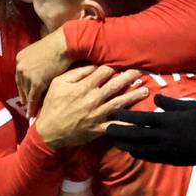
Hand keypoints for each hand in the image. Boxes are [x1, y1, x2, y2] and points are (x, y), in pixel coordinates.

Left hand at [15, 28, 71, 114]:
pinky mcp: (36, 83)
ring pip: (27, 93)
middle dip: (24, 95)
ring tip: (31, 111)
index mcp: (20, 58)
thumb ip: (37, 61)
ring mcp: (27, 75)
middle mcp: (20, 67)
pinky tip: (31, 114)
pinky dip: (31, 108)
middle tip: (26, 105)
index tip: (24, 93)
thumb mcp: (42, 52)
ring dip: (29, 102)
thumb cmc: (58, 46)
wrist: (65, 45)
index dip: (23, 85)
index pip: (20, 75)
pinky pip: (32, 98)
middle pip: (21, 85)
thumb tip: (40, 69)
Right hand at [35, 66, 149, 148]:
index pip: (103, 72)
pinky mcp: (100, 128)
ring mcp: (98, 114)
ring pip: (120, 103)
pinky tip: (139, 121)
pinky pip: (116, 126)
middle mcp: (93, 99)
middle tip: (141, 72)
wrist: (49, 131)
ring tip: (146, 91)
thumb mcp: (58, 84)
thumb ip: (76, 73)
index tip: (121, 64)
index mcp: (84, 87)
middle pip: (116, 85)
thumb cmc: (53, 105)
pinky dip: (128, 124)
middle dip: (129, 77)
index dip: (113, 67)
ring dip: (134, 96)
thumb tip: (92, 66)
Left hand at [106, 96, 195, 165]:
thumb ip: (170, 103)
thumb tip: (154, 100)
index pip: (139, 118)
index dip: (124, 116)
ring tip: (115, 142)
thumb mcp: (190, 106)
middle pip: (135, 136)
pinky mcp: (171, 160)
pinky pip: (150, 158)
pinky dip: (139, 154)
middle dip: (119, 133)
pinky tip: (134, 152)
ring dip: (126, 145)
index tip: (113, 113)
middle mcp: (163, 137)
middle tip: (106, 129)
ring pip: (140, 149)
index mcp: (167, 121)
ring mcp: (167, 151)